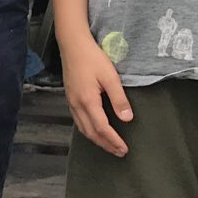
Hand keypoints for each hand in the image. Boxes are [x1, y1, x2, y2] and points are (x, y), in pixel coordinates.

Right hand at [62, 32, 131, 156]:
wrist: (72, 45)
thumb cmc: (92, 57)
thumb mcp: (110, 77)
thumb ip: (119, 99)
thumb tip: (127, 119)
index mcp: (88, 101)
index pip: (102, 128)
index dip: (113, 141)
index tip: (124, 149)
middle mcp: (77, 105)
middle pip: (91, 133)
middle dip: (105, 145)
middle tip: (119, 152)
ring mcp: (72, 102)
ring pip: (83, 128)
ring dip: (96, 140)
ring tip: (109, 145)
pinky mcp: (70, 98)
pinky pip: (78, 121)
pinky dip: (88, 130)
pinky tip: (95, 130)